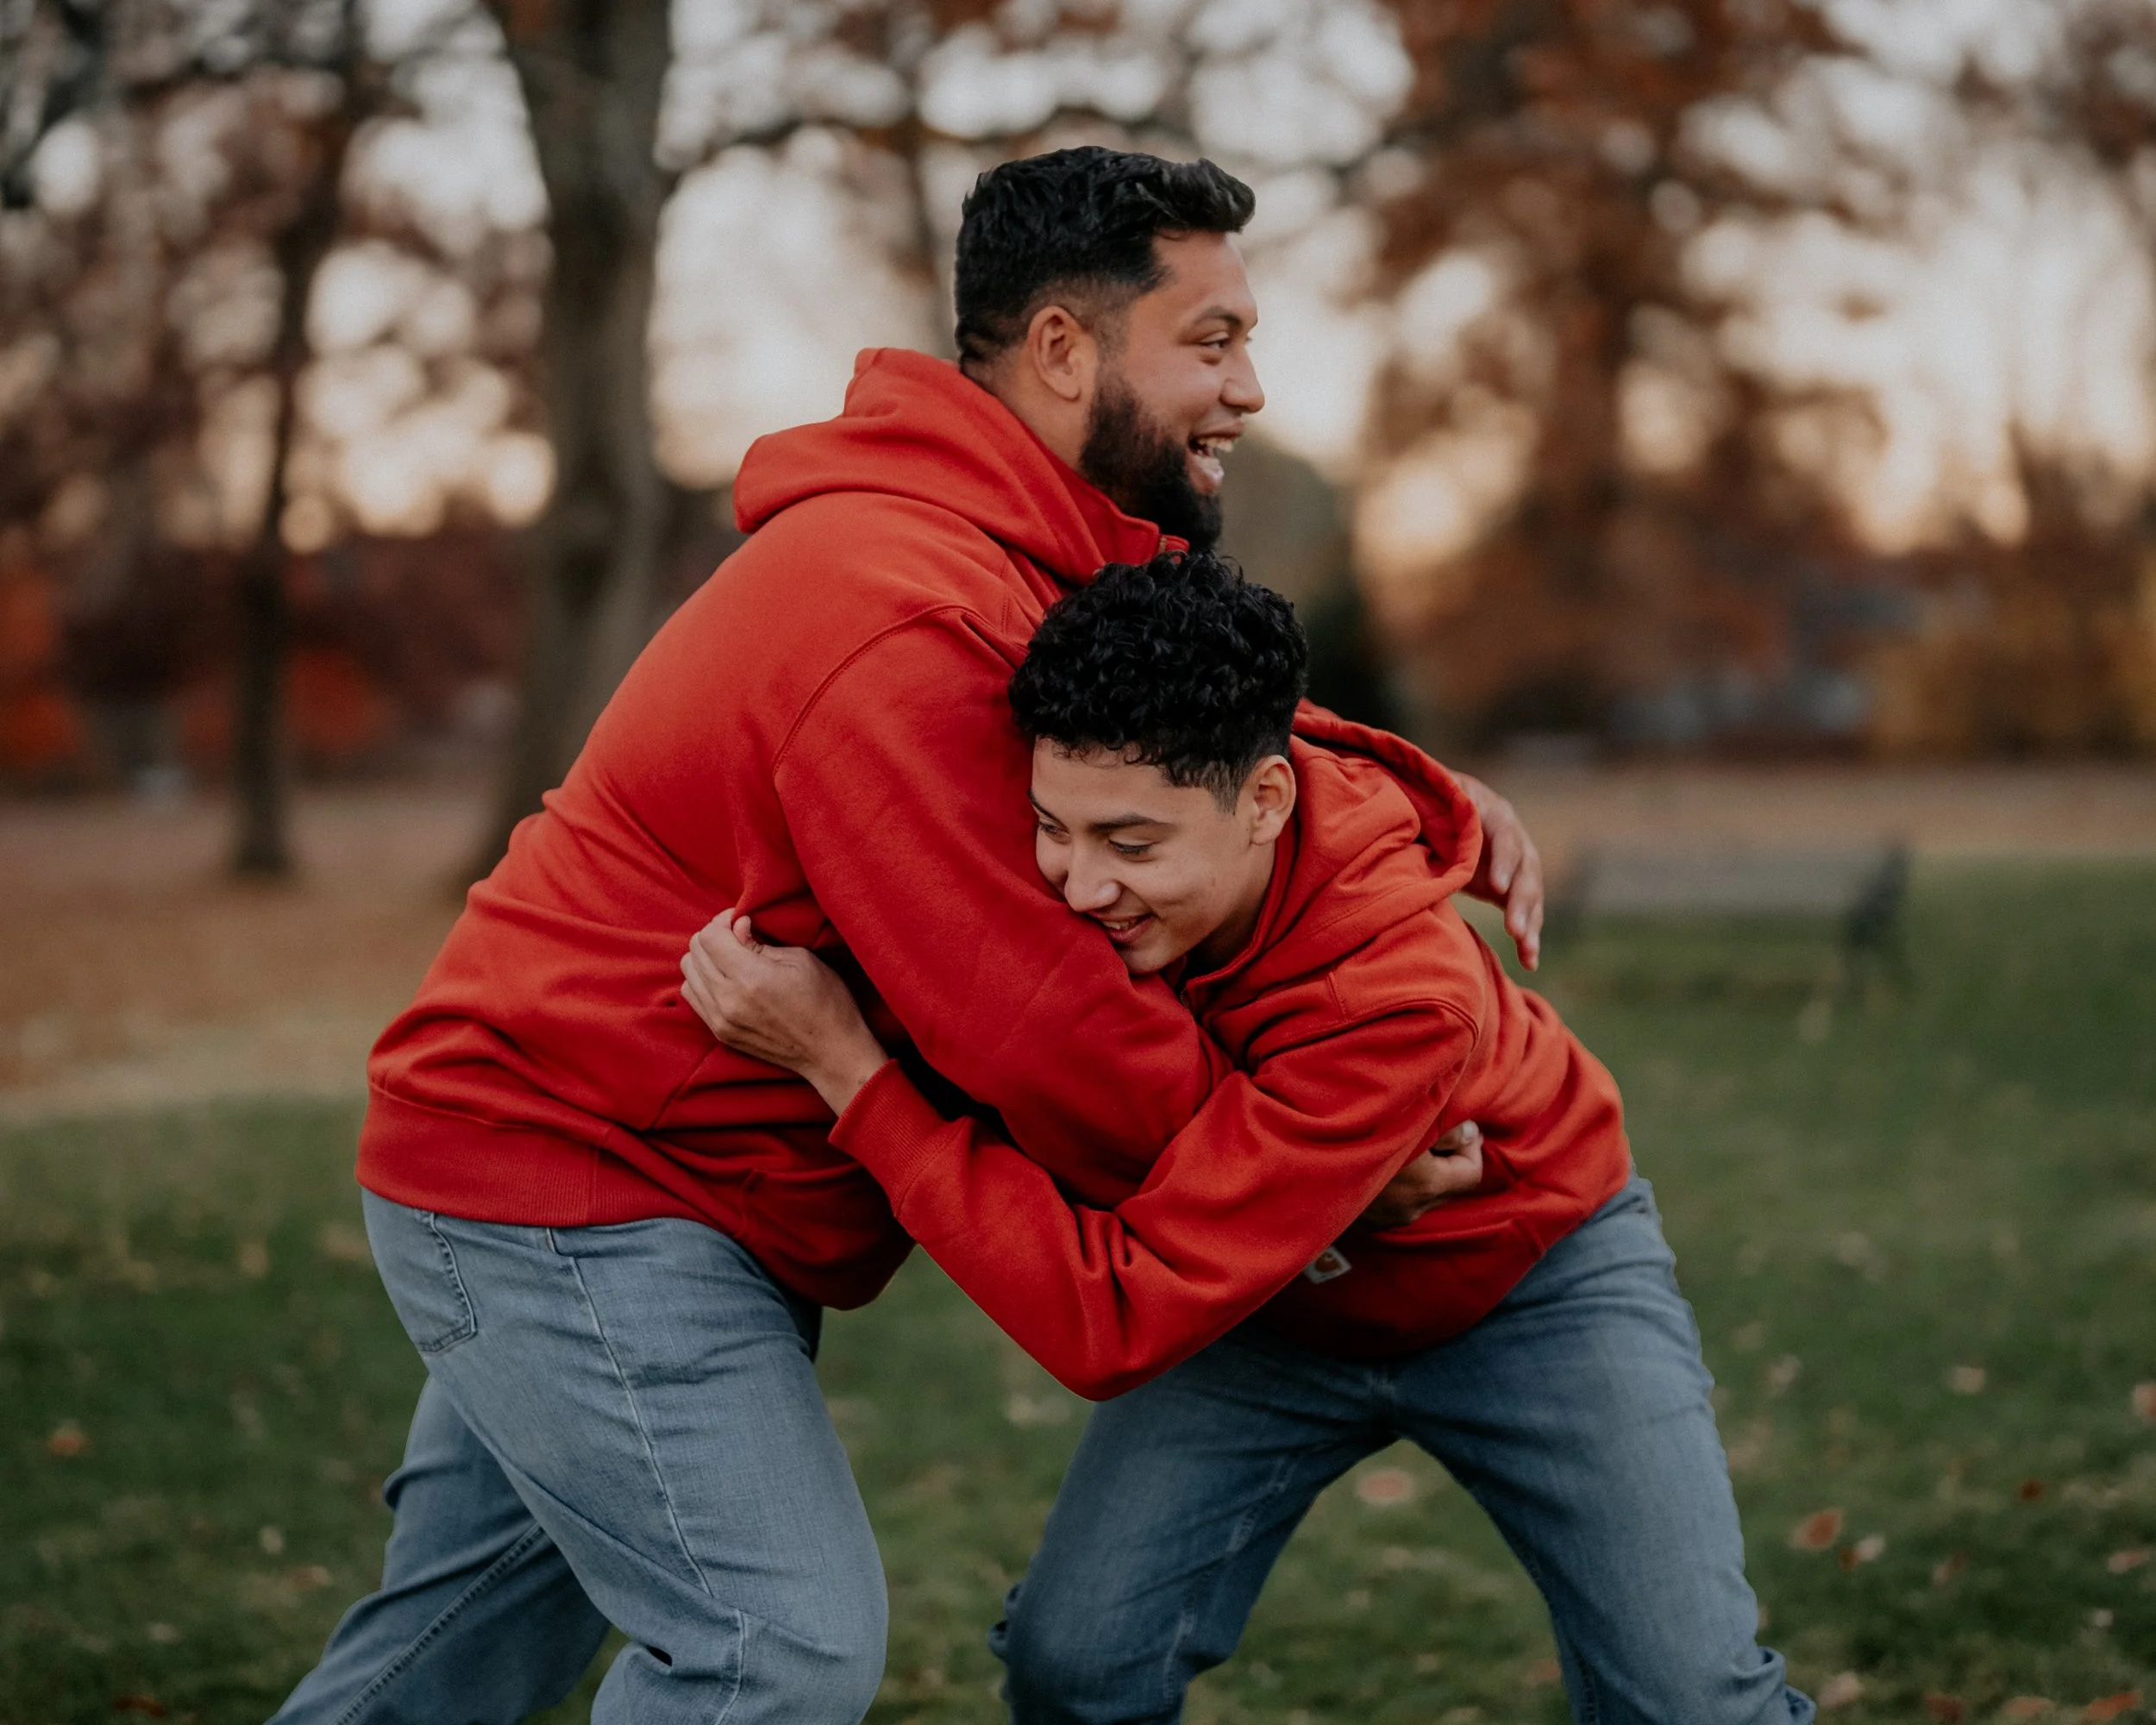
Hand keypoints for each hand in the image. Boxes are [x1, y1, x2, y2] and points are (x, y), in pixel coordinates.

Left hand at [679, 912, 888, 1115]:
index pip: (710, 937)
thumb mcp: (800, 960)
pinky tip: (725, 978)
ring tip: (730, 958)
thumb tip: (737, 927)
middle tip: (737, 936)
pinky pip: (692, 997)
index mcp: (750, 978)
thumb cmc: (825, 1002)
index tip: (740, 921)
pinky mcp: (720, 1033)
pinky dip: (703, 981)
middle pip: (695, 952)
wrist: (831, 1052)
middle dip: (714, 936)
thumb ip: (760, 944)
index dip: (723, 920)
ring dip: (705, 958)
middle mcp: (728, 1000)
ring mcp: (720, 1020)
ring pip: (688, 973)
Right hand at [1356, 1122, 1483, 1230]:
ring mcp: (1384, 1220)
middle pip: (1447, 1186)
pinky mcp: (1361, 1223)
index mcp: (1426, 1185)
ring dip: (1419, 1173)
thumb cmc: (1356, 1135)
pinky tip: (1377, 1162)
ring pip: (1418, 1195)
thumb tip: (1470, 1133)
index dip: (1469, 1146)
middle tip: (1430, 1130)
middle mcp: (1410, 1209)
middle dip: (1446, 1158)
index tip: (1454, 1125)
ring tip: (1400, 1144)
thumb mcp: (1406, 1120)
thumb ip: (1446, 1128)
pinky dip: (1395, 1185)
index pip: (1472, 1173)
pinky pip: (1393, 1202)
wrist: (1290, 1162)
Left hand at [1452, 773, 1542, 970]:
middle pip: (1525, 872)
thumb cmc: (1436, 804)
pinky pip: (1527, 914)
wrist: (1445, 814)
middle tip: (1514, 930)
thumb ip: (1440, 803)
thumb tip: (1432, 803)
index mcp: (1494, 814)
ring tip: (1527, 950)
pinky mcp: (1515, 890)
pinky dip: (1528, 939)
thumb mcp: (1438, 800)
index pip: (1505, 838)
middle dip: (1520, 903)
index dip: (1503, 862)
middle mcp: (1515, 839)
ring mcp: (1519, 866)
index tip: (1498, 888)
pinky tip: (1529, 963)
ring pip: (1531, 896)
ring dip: (1530, 924)